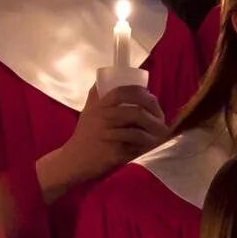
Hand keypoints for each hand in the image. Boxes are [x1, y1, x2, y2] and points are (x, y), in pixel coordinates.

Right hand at [35, 81, 167, 197]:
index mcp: (99, 106)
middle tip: (161, 117)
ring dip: (154, 132)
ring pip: (139, 132)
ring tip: (161, 132)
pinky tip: (152, 145)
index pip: (123, 92)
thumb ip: (97, 94)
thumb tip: (106, 77)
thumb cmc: (84, 134)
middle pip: (136, 111)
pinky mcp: (113, 154)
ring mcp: (109, 138)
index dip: (140, 92)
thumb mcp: (88, 109)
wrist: (74, 160)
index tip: (150, 96)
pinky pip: (136, 149)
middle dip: (154, 113)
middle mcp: (103, 120)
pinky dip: (146, 147)